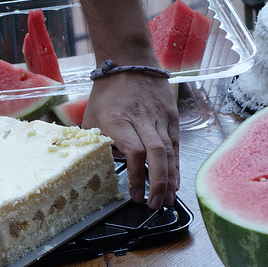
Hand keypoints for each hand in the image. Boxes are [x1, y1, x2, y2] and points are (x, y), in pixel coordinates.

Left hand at [82, 72, 179, 208]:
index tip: (134, 194)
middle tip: (154, 204)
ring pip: (169, 152)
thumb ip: (96, 141)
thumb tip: (97, 164)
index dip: (136, 176)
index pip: (133, 152)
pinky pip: (175, 145)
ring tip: (167, 200)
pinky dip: (176, 165)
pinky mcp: (171, 117)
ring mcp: (159, 118)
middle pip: (156, 155)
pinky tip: (174, 182)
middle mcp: (142, 120)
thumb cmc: (106, 93)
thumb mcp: (91, 117)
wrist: (130, 62)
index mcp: (119, 121)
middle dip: (157, 183)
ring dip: (169, 179)